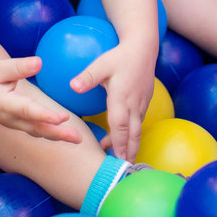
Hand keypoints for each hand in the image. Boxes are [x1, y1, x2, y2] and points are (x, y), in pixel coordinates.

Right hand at [0, 55, 83, 143]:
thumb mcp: (0, 67)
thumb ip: (19, 66)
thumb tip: (40, 62)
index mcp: (4, 104)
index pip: (28, 111)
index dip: (44, 115)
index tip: (62, 118)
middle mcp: (10, 118)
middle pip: (36, 128)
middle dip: (58, 133)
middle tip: (77, 138)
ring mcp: (13, 124)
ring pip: (38, 132)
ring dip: (57, 136)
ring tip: (77, 139)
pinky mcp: (17, 124)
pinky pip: (36, 131)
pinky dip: (51, 134)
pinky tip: (66, 135)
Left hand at [70, 42, 155, 160]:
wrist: (143, 47)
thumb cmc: (120, 56)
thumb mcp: (101, 64)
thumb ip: (87, 77)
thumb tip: (72, 86)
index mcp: (122, 98)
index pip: (120, 126)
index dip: (119, 144)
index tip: (118, 159)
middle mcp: (134, 104)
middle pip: (132, 134)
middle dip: (129, 151)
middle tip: (124, 169)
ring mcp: (141, 104)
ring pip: (136, 129)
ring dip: (130, 144)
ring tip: (123, 159)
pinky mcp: (144, 102)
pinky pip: (138, 122)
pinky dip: (132, 133)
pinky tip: (123, 137)